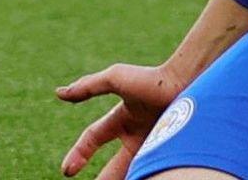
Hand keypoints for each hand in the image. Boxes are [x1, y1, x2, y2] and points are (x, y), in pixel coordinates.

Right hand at [56, 62, 186, 179]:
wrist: (189, 81)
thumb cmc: (152, 78)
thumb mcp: (116, 79)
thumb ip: (88, 86)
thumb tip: (58, 93)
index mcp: (121, 118)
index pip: (93, 138)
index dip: (78, 154)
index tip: (67, 171)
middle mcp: (137, 133)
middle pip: (114, 165)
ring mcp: (154, 142)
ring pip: (132, 170)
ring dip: (121, 179)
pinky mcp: (169, 150)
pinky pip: (154, 168)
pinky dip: (147, 174)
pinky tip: (144, 178)